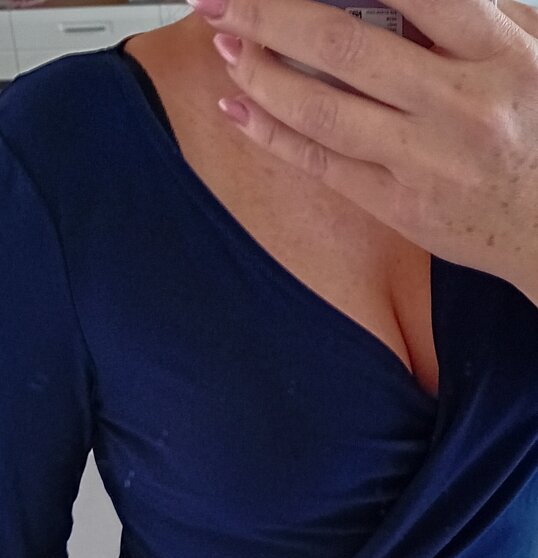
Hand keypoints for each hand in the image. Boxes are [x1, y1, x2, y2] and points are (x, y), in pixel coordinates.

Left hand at [198, 0, 537, 291]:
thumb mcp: (531, 52)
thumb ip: (470, 13)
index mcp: (497, 53)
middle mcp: (457, 106)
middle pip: (346, 47)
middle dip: (270, 14)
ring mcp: (424, 161)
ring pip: (323, 111)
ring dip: (261, 73)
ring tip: (224, 43)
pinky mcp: (400, 206)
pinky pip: (323, 165)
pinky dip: (274, 135)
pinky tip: (237, 107)